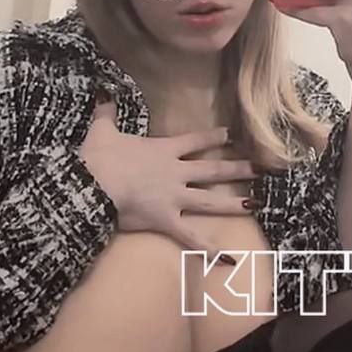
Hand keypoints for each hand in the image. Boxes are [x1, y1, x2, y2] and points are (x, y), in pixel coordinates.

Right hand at [78, 103, 257, 259]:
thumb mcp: (102, 130)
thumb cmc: (98, 158)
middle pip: (212, 170)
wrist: (92, 184)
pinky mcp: (166, 221)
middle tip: (259, 169)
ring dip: (234, 203)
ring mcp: (174, 198)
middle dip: (237, 169)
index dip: (213, 137)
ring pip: (210, 200)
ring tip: (256, 204)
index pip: (194, 141)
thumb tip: (103, 92)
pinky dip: (210, 250)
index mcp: (163, 150)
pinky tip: (230, 259)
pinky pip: (191, 238)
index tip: (230, 135)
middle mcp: (175, 173)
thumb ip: (106, 112)